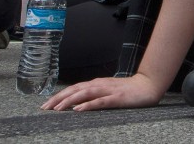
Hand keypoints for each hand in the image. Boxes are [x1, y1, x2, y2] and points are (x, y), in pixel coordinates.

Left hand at [41, 73, 163, 110]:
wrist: (148, 85)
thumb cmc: (128, 91)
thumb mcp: (108, 92)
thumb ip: (94, 95)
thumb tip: (76, 103)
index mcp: (97, 84)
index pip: (74, 88)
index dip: (59, 95)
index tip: (45, 104)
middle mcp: (100, 85)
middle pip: (76, 90)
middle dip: (59, 98)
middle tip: (45, 107)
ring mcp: (109, 90)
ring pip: (85, 93)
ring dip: (70, 100)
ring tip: (57, 109)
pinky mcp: (117, 98)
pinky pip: (100, 101)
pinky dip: (88, 104)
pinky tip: (79, 109)